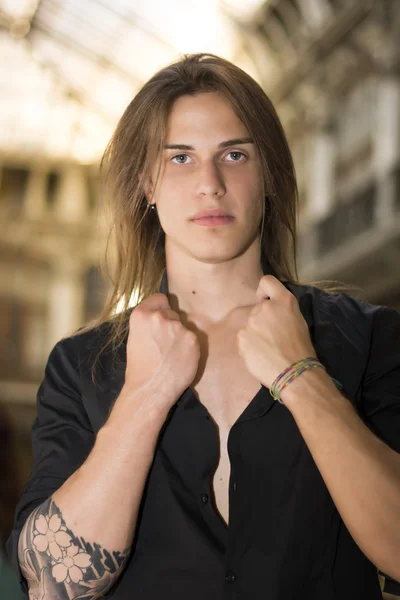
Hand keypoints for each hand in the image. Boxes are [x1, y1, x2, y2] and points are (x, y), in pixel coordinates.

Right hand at [124, 293, 200, 407]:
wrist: (150, 389)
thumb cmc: (139, 367)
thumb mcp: (135, 337)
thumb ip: (149, 323)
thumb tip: (163, 318)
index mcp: (142, 314)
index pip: (160, 298)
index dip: (161, 308)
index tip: (161, 320)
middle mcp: (160, 317)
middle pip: (173, 313)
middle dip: (171, 325)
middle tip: (165, 344)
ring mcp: (178, 327)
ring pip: (184, 326)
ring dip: (181, 337)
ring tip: (172, 354)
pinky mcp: (192, 339)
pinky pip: (193, 338)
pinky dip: (189, 347)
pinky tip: (180, 359)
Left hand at [237, 275, 315, 389]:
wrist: (294, 373)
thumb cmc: (301, 349)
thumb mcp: (298, 321)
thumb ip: (282, 311)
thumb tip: (273, 312)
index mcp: (283, 301)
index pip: (267, 281)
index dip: (263, 292)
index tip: (266, 302)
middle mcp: (264, 307)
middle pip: (257, 308)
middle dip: (262, 320)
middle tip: (273, 337)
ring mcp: (251, 322)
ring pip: (249, 325)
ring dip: (255, 334)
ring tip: (268, 349)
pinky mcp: (241, 337)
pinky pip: (243, 339)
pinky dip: (249, 346)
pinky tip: (261, 355)